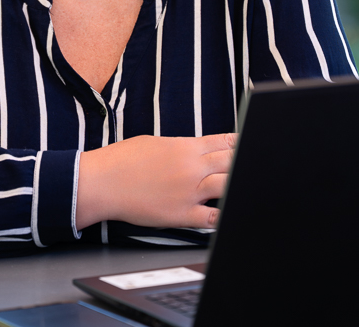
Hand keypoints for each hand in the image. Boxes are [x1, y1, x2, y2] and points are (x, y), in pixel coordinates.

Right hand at [77, 132, 236, 230]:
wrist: (103, 182)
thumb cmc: (123, 160)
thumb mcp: (155, 143)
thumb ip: (181, 147)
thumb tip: (197, 151)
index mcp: (185, 147)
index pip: (224, 142)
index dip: (240, 143)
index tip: (250, 144)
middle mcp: (191, 168)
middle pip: (231, 162)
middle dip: (244, 161)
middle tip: (258, 163)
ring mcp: (189, 192)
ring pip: (227, 186)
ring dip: (237, 183)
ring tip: (250, 184)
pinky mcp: (182, 215)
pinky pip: (212, 218)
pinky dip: (224, 215)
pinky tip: (232, 212)